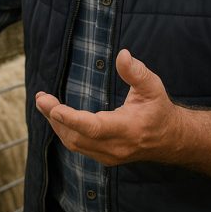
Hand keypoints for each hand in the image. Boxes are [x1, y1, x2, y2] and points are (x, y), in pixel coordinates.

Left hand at [35, 49, 182, 165]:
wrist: (170, 139)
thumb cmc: (159, 109)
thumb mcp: (153, 87)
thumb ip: (136, 72)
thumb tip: (122, 54)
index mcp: (128, 129)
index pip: (95, 128)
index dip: (72, 119)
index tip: (53, 108)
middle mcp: (116, 147)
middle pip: (77, 137)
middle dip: (55, 118)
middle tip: (41, 98)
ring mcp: (109, 155)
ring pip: (74, 143)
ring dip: (56, 124)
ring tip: (43, 103)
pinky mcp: (103, 157)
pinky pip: (78, 146)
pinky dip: (64, 130)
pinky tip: (56, 115)